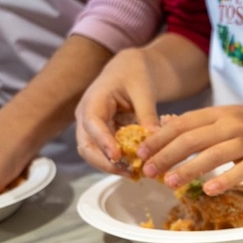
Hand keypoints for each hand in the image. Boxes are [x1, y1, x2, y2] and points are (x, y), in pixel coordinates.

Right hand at [76, 47, 160, 174]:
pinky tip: (138, 168)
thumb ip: (147, 114)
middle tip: (129, 172)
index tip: (117, 156)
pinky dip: (121, 162)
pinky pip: (109, 153)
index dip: (102, 142)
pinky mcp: (104, 136)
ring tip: (135, 173)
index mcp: (93, 101)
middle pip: (87, 146)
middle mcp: (88, 117)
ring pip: (96, 154)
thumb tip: (155, 139)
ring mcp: (94, 129)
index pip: (92, 124)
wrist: (131, 70)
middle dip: (104, 162)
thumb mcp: (143, 90)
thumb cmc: (135, 74)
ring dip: (113, 166)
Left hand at [137, 105, 242, 194]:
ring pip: (213, 154)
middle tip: (148, 171)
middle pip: (192, 139)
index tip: (141, 152)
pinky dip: (224, 180)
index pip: (182, 124)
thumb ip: (199, 123)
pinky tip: (208, 190)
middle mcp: (231, 124)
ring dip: (189, 169)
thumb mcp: (227, 116)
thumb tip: (165, 125)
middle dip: (167, 155)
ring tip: (170, 182)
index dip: (159, 138)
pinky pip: (241, 170)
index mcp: (218, 113)